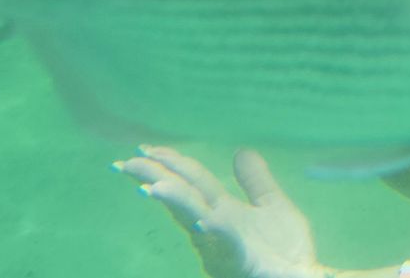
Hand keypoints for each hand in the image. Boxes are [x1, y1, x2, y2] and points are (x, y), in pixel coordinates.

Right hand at [117, 146, 327, 277]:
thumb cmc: (284, 250)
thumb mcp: (272, 206)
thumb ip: (255, 181)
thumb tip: (241, 150)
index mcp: (221, 212)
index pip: (191, 182)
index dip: (170, 164)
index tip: (144, 148)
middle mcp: (214, 228)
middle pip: (182, 197)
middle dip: (155, 179)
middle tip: (125, 163)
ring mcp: (224, 246)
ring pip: (196, 219)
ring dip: (177, 202)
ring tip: (154, 186)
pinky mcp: (241, 261)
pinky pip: (226, 243)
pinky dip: (215, 230)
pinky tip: (204, 219)